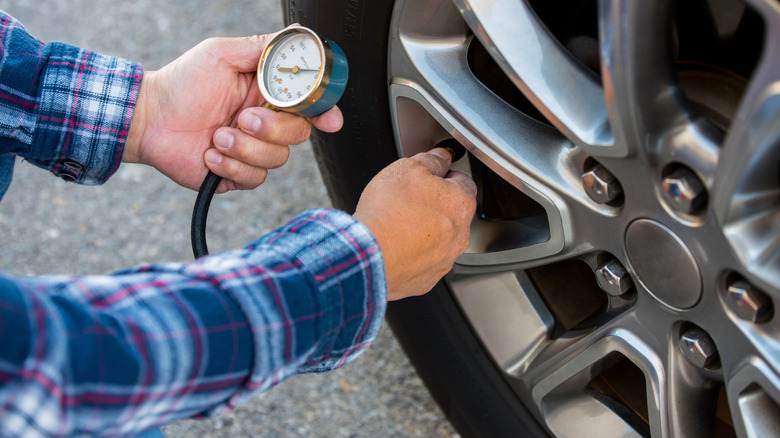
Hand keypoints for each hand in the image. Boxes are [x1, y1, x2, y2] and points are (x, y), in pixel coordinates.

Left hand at [124, 31, 342, 192]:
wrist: (148, 118)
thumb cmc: (182, 83)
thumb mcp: (222, 54)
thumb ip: (262, 48)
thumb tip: (297, 33)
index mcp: (268, 94)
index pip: (308, 104)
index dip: (324, 112)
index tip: (329, 120)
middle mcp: (265, 123)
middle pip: (299, 133)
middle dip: (272, 128)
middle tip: (243, 118)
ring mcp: (253, 150)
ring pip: (277, 158)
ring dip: (244, 148)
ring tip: (215, 136)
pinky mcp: (238, 174)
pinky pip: (254, 178)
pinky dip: (229, 165)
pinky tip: (209, 154)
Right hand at [353, 148, 476, 300]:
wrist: (367, 254)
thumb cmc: (388, 212)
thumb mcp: (408, 168)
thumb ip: (430, 160)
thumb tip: (440, 157)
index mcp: (461, 204)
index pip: (463, 183)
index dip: (444, 176)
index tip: (429, 177)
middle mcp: (459, 236)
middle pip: (451, 214)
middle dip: (433, 206)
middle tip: (407, 201)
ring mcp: (443, 261)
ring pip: (438, 241)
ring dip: (423, 233)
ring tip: (397, 226)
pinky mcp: (425, 280)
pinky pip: (422, 263)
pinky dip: (411, 255)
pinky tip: (394, 247)